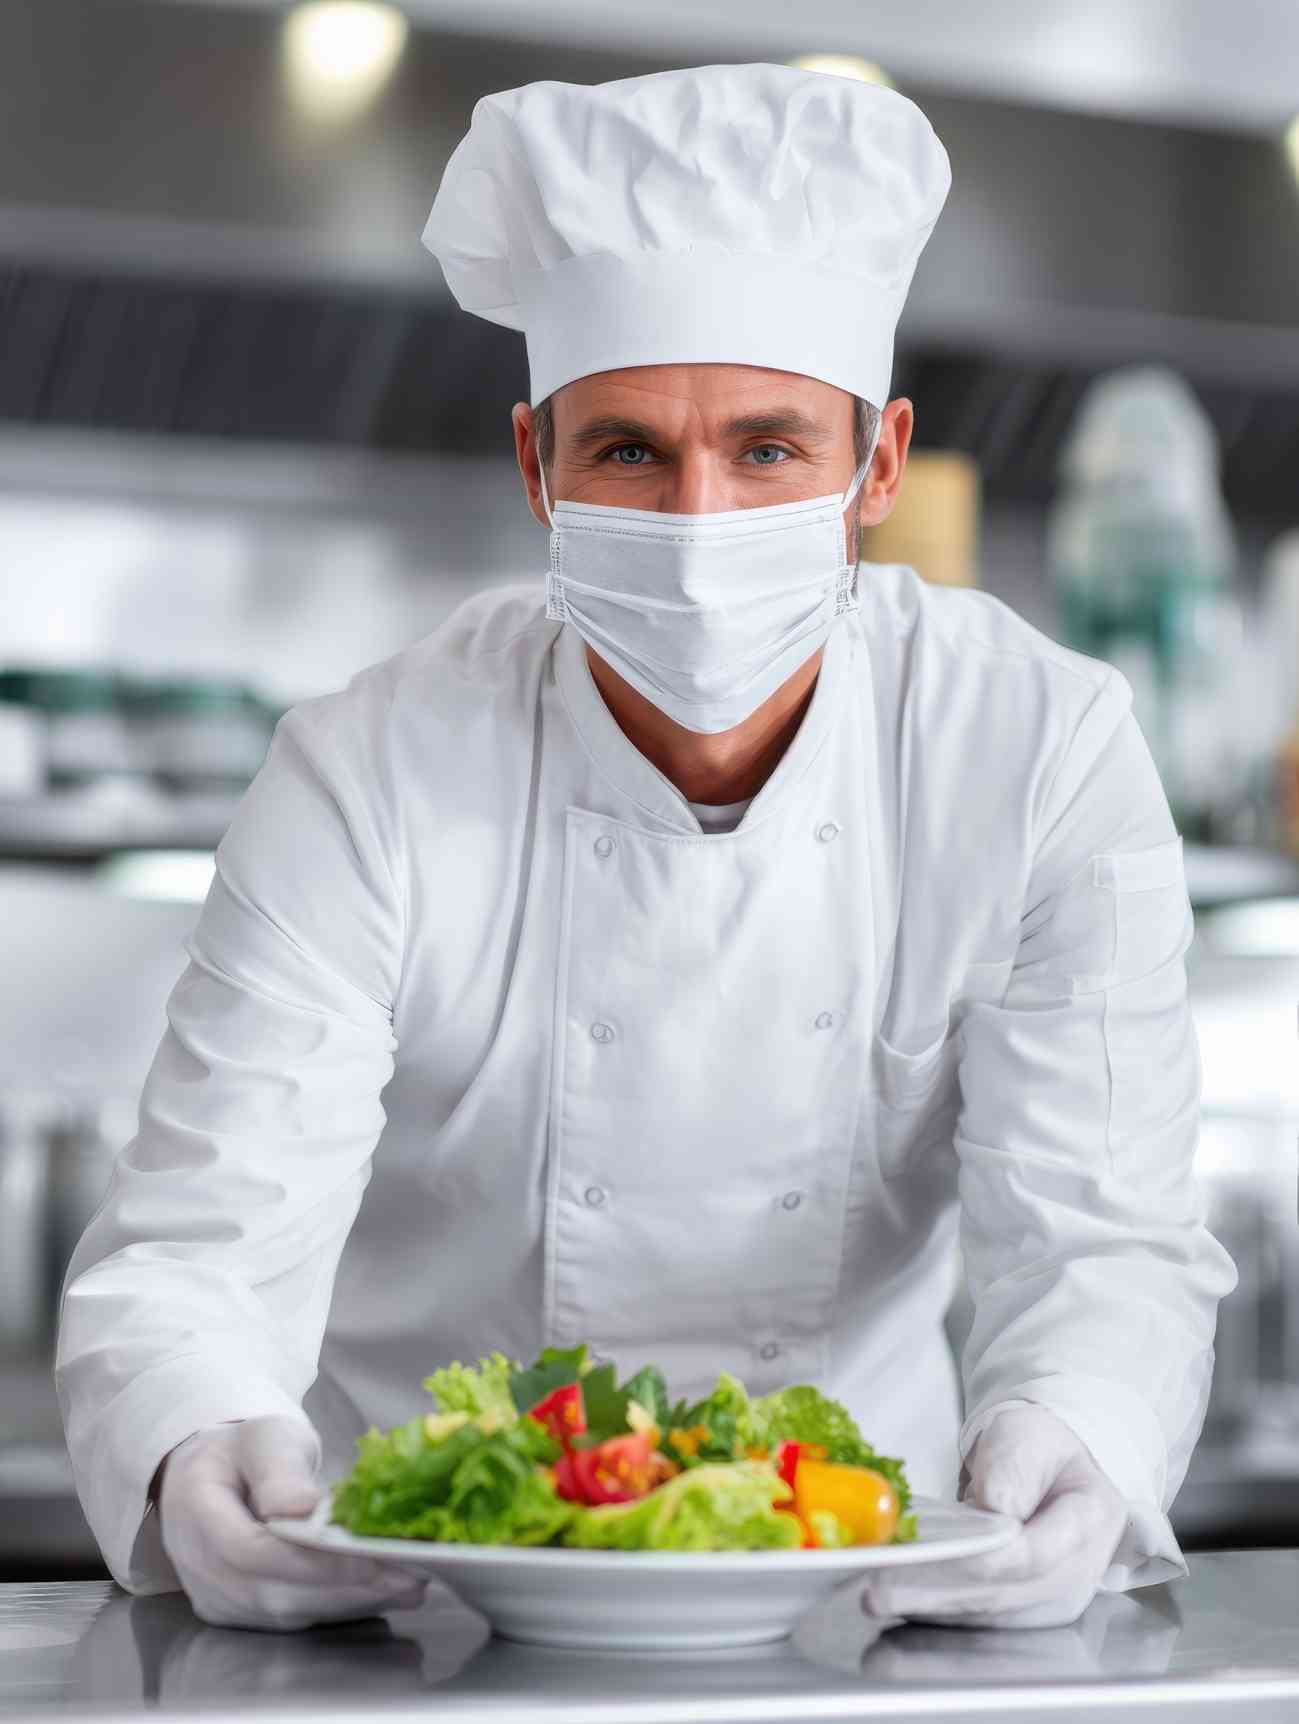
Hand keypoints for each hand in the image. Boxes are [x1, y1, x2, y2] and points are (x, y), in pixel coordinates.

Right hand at [158, 1416, 427, 1630]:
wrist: (212, 1475)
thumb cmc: (241, 1451)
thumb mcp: (262, 1439)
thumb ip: (279, 1470)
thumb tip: (300, 1506)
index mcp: (197, 1514)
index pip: (252, 1553)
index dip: (311, 1562)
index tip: (368, 1559)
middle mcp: (201, 1569)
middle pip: (275, 1594)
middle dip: (345, 1589)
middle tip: (408, 1575)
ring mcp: (219, 1599)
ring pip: (288, 1614)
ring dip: (351, 1603)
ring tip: (409, 1584)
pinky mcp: (242, 1613)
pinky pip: (293, 1618)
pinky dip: (340, 1607)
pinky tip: (384, 1593)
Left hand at [860, 1405, 1126, 1629]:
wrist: (1048, 1466)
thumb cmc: (1036, 1445)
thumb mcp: (1026, 1436)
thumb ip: (1013, 1472)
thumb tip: (994, 1512)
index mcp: (1090, 1519)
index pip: (1034, 1553)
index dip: (983, 1561)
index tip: (933, 1557)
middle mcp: (1080, 1571)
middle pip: (1005, 1592)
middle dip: (940, 1594)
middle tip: (879, 1591)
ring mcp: (1056, 1597)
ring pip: (989, 1611)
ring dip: (931, 1608)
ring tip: (878, 1599)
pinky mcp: (1028, 1609)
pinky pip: (982, 1614)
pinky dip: (940, 1609)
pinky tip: (902, 1601)